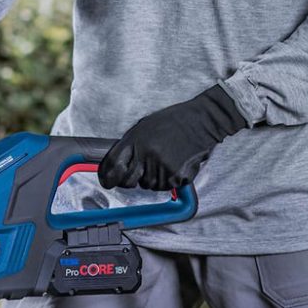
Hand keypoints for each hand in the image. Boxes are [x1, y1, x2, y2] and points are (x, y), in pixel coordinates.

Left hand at [99, 84, 246, 190]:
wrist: (200, 121)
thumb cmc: (172, 121)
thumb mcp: (144, 127)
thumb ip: (130, 144)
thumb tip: (117, 163)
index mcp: (134, 140)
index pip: (114, 164)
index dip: (108, 177)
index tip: (107, 182)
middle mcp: (146, 154)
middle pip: (129, 181)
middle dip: (130, 181)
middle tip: (140, 173)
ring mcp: (161, 166)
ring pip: (149, 185)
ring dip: (153, 179)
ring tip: (165, 160)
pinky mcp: (177, 175)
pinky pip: (166, 186)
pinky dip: (169, 180)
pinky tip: (176, 164)